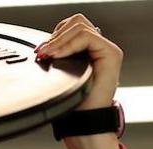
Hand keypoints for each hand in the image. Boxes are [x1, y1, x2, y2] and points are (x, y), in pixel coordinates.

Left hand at [35, 15, 123, 148]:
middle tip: (44, 53)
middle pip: (77, 22)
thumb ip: (59, 56)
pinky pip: (87, 37)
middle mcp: (101, 48)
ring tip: (48, 55)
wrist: (83, 123)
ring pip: (80, 27)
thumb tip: (45, 44)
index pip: (72, 27)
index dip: (55, 35)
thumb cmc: (73, 105)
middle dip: (57, 35)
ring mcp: (108, 50)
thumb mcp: (61, 74)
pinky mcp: (111, 54)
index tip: (41, 52)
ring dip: (59, 40)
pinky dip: (68, 44)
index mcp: (90, 51)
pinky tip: (57, 56)